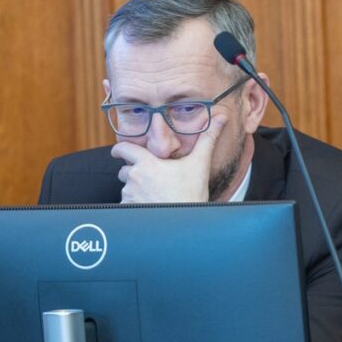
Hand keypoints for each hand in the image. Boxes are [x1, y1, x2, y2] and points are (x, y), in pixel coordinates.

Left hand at [111, 115, 226, 203]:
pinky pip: (126, 204)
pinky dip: (135, 204)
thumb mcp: (200, 164)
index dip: (120, 150)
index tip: (120, 152)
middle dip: (134, 173)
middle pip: (125, 170)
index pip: (122, 149)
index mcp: (147, 163)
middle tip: (151, 179)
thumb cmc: (192, 195)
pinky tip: (150, 206)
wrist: (184, 224)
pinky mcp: (128, 209)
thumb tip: (221, 117)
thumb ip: (208, 138)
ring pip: (127, 188)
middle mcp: (134, 178)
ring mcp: (129, 195)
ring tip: (154, 195)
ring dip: (136, 190)